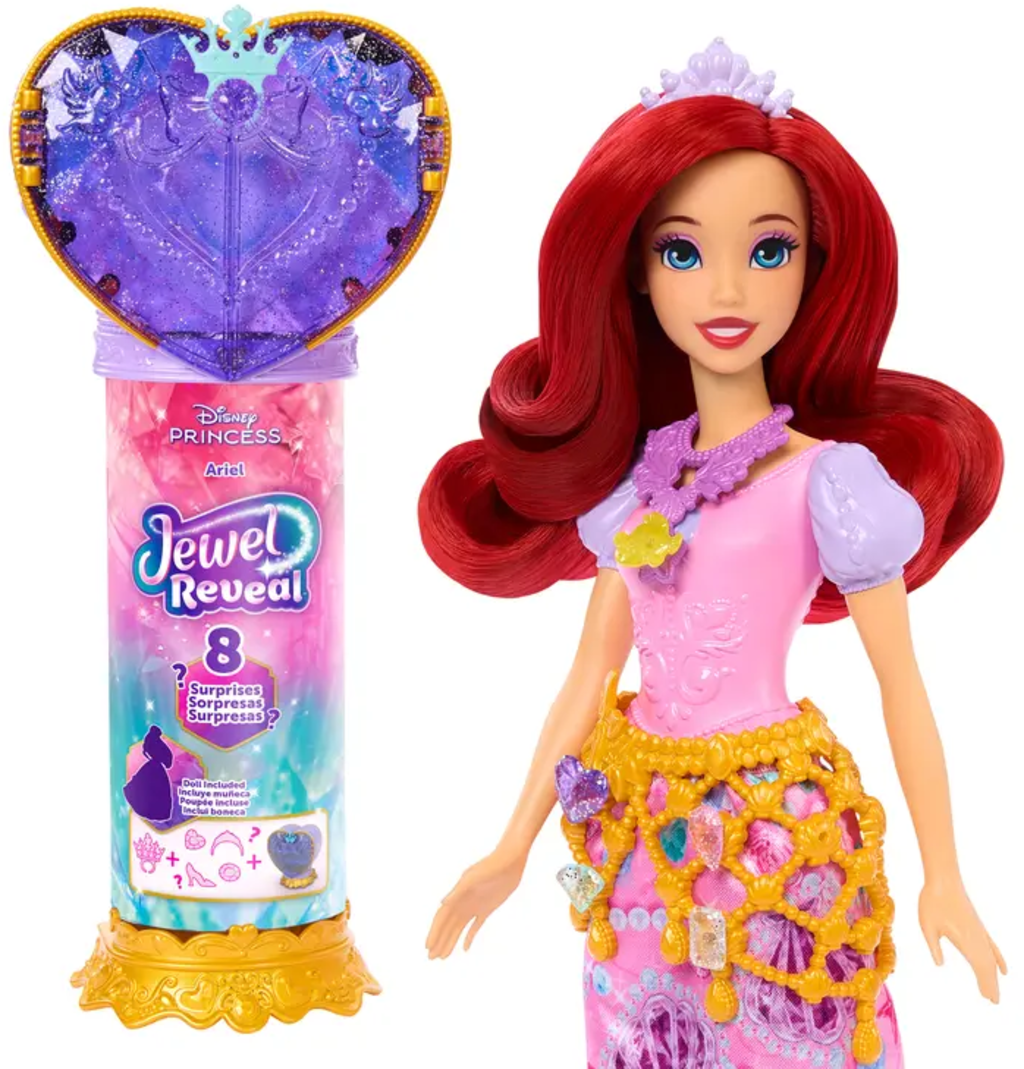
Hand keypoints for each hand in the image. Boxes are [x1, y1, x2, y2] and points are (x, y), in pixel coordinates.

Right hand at [426, 846, 526, 958]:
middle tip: (431, 958)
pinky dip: (469, 937)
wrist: (510, 860)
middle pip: (447, 925)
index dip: (434, 931)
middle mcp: (463, 901)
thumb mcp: (474, 877)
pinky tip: (464, 948)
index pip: (442, 917)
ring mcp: (474, 906)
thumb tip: (442, 903)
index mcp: (457, 894)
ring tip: (443, 957)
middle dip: (439, 941)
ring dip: (450, 941)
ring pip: (459, 928)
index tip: (428, 946)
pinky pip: (475, 926)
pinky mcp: (487, 909)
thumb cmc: (491, 866)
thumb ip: (458, 890)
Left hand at [919, 879, 1006, 1001]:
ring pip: (991, 957)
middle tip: (993, 1001)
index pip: (980, 967)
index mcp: (965, 939)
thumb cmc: (932, 901)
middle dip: (991, 984)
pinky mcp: (977, 924)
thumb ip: (933, 945)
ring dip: (993, 975)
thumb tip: (940, 965)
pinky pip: (992, 945)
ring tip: (994, 991)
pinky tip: (1004, 969)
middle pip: (987, 965)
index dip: (986, 983)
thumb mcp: (927, 925)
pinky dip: (998, 958)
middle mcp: (977, 937)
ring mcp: (979, 931)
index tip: (989, 999)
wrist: (943, 878)